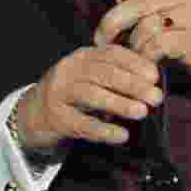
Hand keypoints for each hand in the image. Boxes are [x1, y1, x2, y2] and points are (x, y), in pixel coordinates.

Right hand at [14, 45, 163, 151]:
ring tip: (142, 112)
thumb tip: (152, 80)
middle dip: (132, 84)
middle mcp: (69, 70)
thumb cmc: (74, 94)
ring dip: (119, 103)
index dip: (134, 63)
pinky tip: (122, 135)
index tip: (155, 75)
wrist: (34, 114)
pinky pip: (82, 124)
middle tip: (156, 96)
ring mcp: (59, 94)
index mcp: (83, 56)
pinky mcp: (56, 119)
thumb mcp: (91, 77)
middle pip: (103, 73)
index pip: (110, 54)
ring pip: (91, 95)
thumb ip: (116, 74)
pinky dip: (103, 130)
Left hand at [95, 0, 190, 89]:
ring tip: (133, 55)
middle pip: (137, 1)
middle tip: (101, 38)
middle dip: (112, 21)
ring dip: (132, 45)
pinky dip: (146, 56)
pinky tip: (148, 63)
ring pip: (145, 25)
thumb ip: (145, 1)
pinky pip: (157, 45)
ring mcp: (190, 19)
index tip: (121, 7)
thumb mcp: (173, 12)